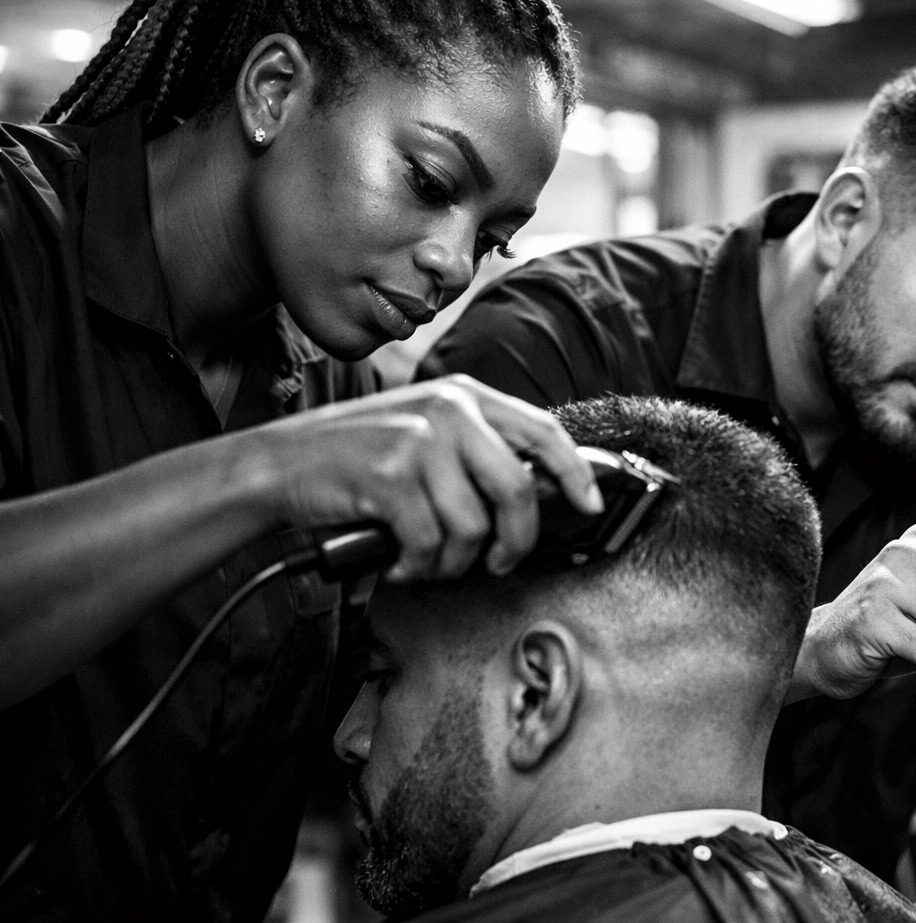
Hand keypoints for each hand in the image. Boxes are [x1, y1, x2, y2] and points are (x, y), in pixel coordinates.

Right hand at [250, 374, 600, 580]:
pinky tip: (399, 560)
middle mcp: (450, 411)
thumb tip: (539, 489)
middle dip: (516, 542)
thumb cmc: (356, 455)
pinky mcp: (392, 477)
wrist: (280, 463)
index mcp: (465, 395)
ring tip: (427, 560)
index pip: (545, 432)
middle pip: (519, 490)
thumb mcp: (425, 429)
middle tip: (498, 562)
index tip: (590, 506)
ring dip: (453, 561)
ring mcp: (421, 442)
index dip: (576, 474)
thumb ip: (478, 448)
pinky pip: (432, 544)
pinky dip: (418, 566)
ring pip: (474, 527)